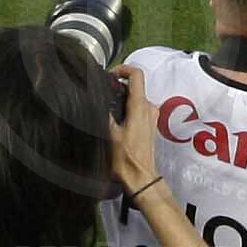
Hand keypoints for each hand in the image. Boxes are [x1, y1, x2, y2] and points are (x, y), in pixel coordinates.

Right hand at [108, 65, 161, 197]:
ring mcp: (152, 117)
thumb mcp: (108, 133)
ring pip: (136, 98)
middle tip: (102, 94)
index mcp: (140, 106)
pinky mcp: (150, 125)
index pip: (137, 74)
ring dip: (122, 99)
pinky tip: (115, 121)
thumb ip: (104, 112)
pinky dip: (127, 109)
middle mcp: (150, 108)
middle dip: (118, 87)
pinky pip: (138, 109)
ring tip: (106, 109)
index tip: (110, 74)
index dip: (123, 68)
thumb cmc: (125, 158)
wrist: (140, 177)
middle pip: (135, 86)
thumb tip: (95, 98)